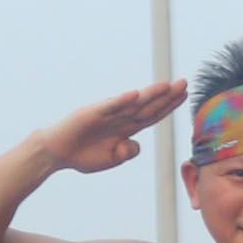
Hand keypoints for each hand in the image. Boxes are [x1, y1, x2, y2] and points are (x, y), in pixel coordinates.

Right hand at [34, 82, 191, 174]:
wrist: (57, 153)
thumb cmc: (83, 155)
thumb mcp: (111, 159)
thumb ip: (126, 152)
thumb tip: (137, 145)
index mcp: (126, 128)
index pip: (152, 115)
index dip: (168, 106)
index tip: (184, 96)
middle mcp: (120, 117)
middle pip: (148, 105)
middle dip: (167, 96)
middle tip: (184, 83)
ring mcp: (107, 114)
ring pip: (133, 103)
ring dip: (150, 95)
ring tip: (167, 86)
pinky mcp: (92, 113)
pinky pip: (110, 107)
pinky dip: (122, 101)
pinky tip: (135, 95)